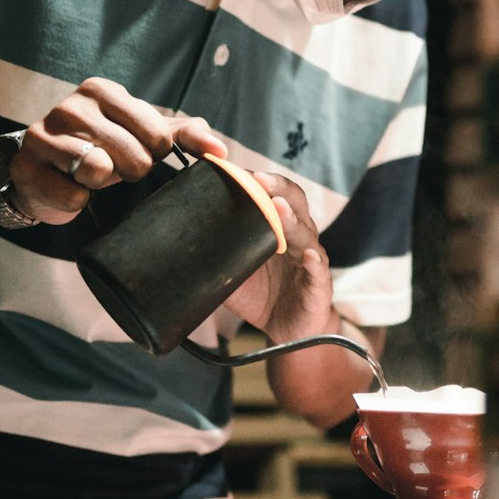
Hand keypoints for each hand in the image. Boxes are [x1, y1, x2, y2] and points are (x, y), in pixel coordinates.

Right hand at [8, 77, 227, 224]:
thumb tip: (220, 152)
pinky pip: (73, 198)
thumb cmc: (104, 148)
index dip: (155, 155)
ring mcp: (43, 133)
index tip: (137, 151)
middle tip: (112, 167)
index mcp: (103, 90)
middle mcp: (71, 105)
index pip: (158, 136)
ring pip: (100, 173)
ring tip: (90, 174)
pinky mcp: (26, 166)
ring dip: (102, 185)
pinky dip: (78, 202)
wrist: (42, 172)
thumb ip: (187, 135)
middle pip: (134, 159)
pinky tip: (68, 188)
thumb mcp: (146, 134)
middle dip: (130, 172)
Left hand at [221, 171, 334, 343]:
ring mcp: (310, 256)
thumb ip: (216, 255)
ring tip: (278, 208)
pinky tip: (308, 255)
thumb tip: (179, 245)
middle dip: (277, 187)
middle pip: (293, 201)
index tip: (234, 169)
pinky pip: (318, 268)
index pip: (270, 192)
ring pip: (304, 232)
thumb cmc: (263, 293)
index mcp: (279, 225)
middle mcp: (297, 234)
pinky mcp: (319, 282)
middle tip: (259, 180)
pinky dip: (314, 261)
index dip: (255, 180)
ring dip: (291, 220)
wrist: (288, 329)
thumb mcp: (233, 272)